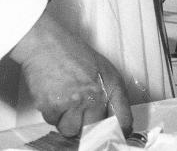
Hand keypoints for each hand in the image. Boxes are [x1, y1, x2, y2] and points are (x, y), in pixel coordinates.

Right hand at [10, 11, 132, 136]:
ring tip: (66, 102)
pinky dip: (52, 114)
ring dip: (67, 122)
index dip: (118, 131)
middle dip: (86, 125)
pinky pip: (53, 123)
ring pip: (71, 130)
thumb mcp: (103, 70)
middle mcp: (96, 97)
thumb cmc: (73, 54)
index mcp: (112, 86)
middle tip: (80, 112)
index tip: (115, 135)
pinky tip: (55, 96)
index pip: (123, 119)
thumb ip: (109, 94)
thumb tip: (112, 116)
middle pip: (94, 129)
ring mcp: (75, 103)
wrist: (48, 45)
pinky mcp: (54, 108)